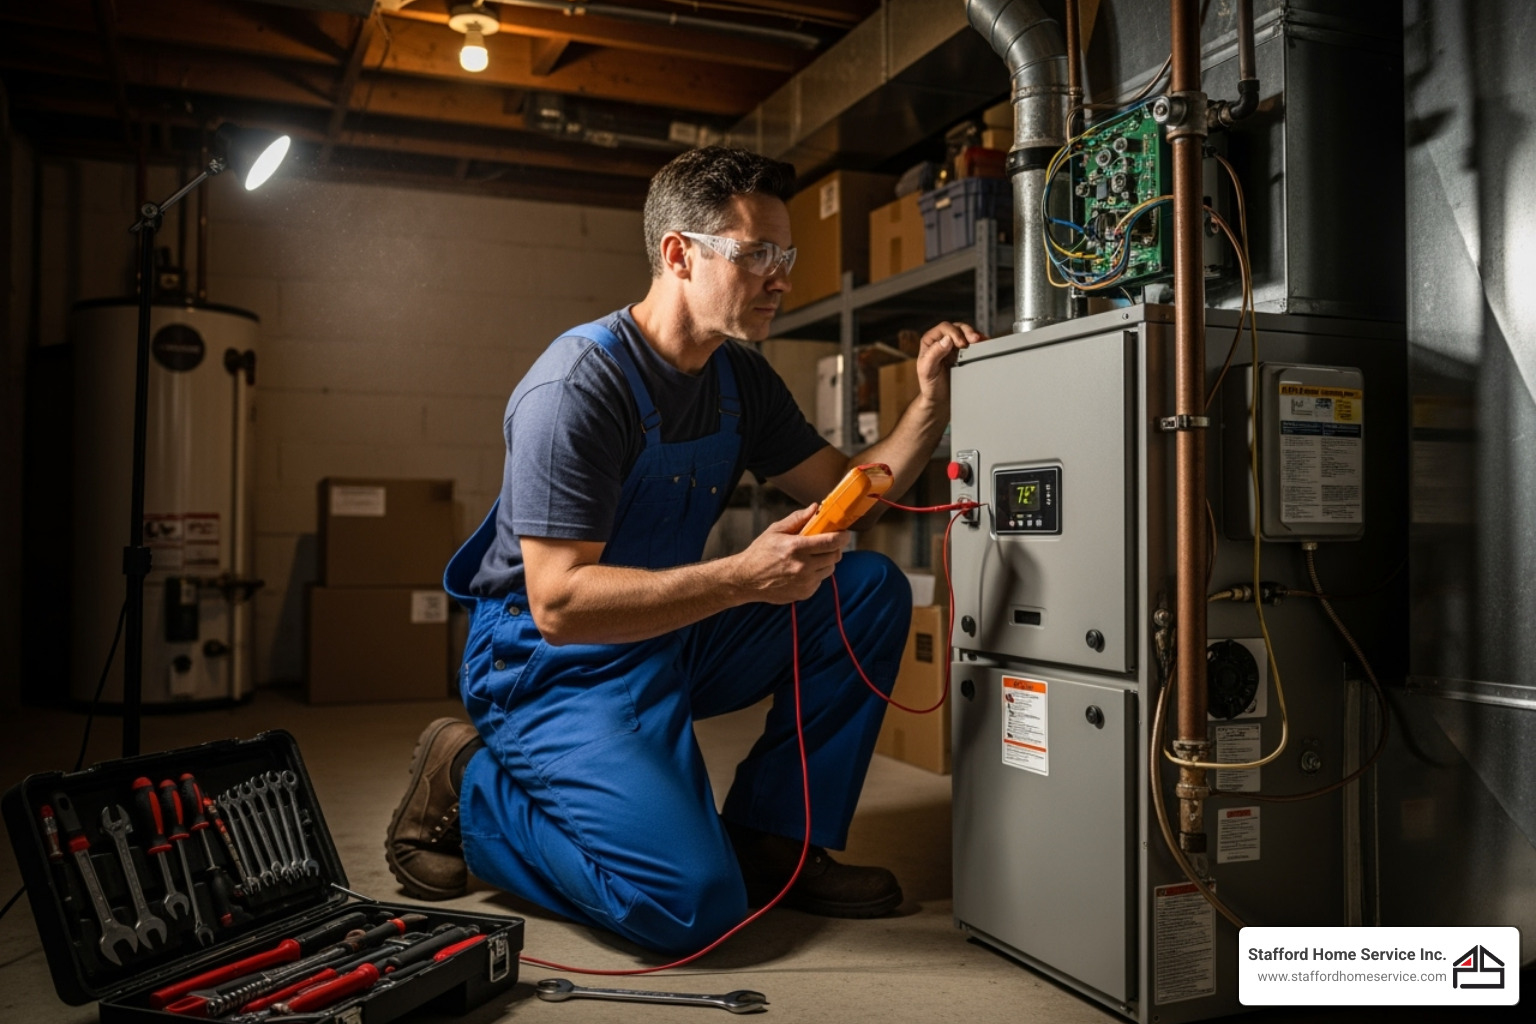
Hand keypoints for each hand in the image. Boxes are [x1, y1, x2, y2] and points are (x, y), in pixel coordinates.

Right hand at [728, 506, 845, 604]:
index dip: (842, 536)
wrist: (746, 580)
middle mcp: (802, 566)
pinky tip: (803, 569)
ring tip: (812, 556)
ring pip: (830, 569)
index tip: (844, 533)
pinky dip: (817, 573)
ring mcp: (804, 582)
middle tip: (828, 543)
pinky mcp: (804, 593)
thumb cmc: (760, 553)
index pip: (831, 542)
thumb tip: (815, 508)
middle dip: (835, 547)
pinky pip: (820, 580)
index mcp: (796, 547)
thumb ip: (798, 519)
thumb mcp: (776, 530)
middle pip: (835, 556)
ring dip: (826, 561)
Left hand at [915, 320, 986, 405]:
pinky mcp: (963, 353)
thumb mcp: (927, 371)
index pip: (944, 328)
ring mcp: (953, 346)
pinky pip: (972, 343)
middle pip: (957, 328)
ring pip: (966, 333)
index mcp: (930, 341)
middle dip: (968, 332)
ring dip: (974, 336)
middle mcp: (941, 341)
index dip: (954, 333)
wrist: (940, 399)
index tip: (962, 344)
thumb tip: (946, 340)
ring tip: (982, 341)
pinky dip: (979, 343)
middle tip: (976, 340)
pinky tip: (984, 345)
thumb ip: (934, 354)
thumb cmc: (931, 386)